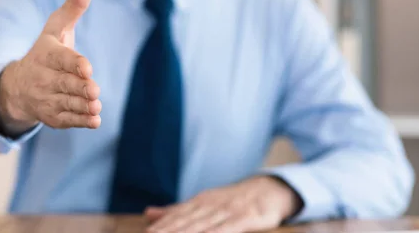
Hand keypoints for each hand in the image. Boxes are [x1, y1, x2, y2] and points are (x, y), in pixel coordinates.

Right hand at [0, 0, 101, 134]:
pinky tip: (94, 120)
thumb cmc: (46, 51)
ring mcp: (46, 98)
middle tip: (94, 90)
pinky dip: (79, 121)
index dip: (74, 63)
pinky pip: (66, 119)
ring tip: (96, 106)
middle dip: (79, 87)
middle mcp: (43, 77)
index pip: (61, 58)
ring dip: (81, 105)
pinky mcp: (52, 116)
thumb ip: (74, 5)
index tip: (87, 67)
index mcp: (46, 53)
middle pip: (63, 83)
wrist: (19, 86)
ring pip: (66, 102)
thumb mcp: (56, 27)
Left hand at [144, 176, 302, 232]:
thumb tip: (148, 213)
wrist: (269, 189)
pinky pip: (228, 228)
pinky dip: (216, 232)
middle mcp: (210, 205)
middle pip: (185, 222)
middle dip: (168, 231)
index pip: (176, 216)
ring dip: (185, 232)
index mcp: (199, 202)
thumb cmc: (232, 200)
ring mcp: (228, 211)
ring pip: (203, 226)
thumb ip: (177, 210)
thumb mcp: (204, 202)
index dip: (161, 226)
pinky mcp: (246, 218)